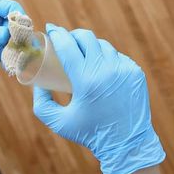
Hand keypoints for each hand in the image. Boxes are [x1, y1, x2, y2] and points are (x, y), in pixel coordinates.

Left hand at [0, 0, 23, 77]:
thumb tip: (10, 34)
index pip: (11, 7)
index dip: (19, 16)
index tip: (21, 30)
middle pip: (18, 25)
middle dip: (22, 36)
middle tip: (21, 47)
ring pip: (17, 40)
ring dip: (19, 49)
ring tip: (18, 58)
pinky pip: (12, 53)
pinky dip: (14, 59)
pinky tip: (10, 65)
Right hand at [33, 24, 164, 173]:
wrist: (127, 144)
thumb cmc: (90, 134)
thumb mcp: (58, 122)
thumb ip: (41, 102)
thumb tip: (38, 82)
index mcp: (86, 80)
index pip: (67, 45)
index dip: (56, 34)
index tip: (50, 29)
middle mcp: (106, 70)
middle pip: (86, 37)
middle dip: (72, 34)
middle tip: (65, 39)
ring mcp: (124, 70)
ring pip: (103, 45)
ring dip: (90, 45)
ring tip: (82, 53)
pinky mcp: (135, 73)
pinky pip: (118, 57)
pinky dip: (107, 58)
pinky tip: (101, 66)